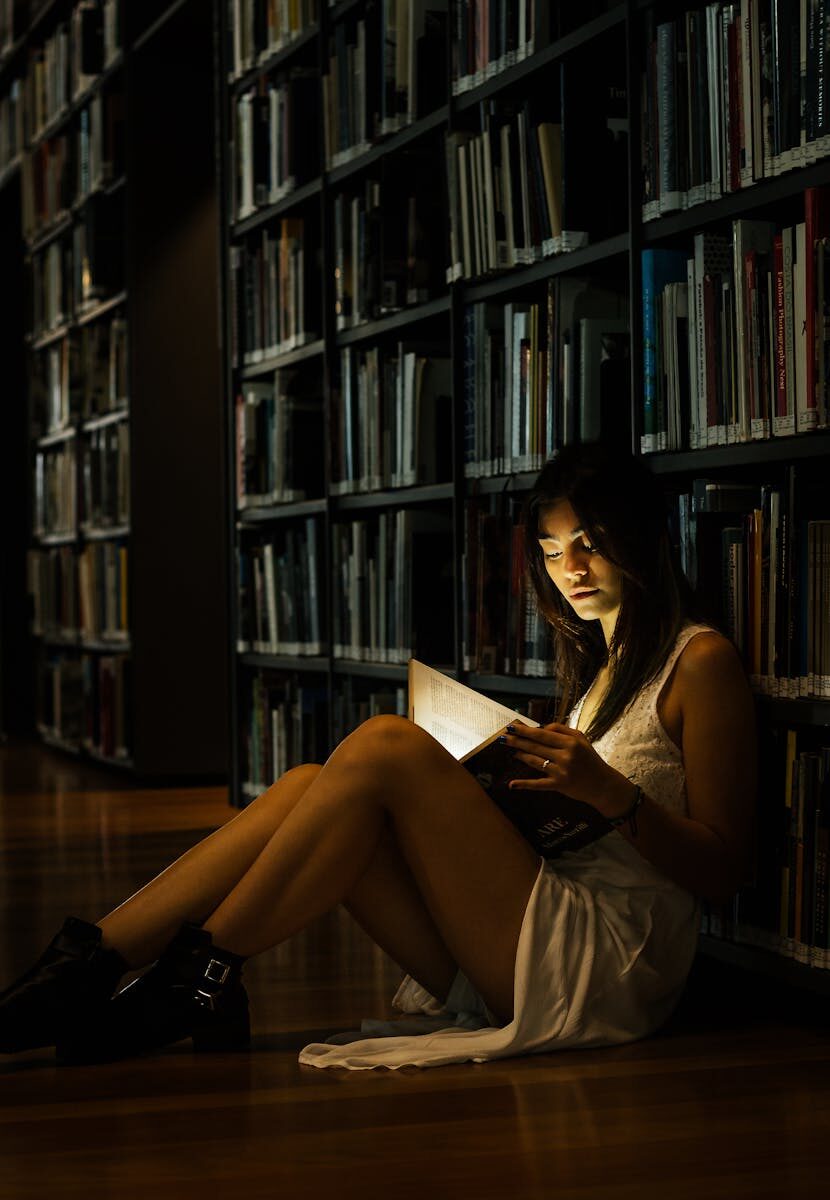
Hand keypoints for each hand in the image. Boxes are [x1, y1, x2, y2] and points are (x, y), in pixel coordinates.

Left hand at [502, 722, 632, 816]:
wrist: (603, 784)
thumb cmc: (590, 759)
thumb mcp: (581, 739)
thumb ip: (562, 729)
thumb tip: (541, 727)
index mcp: (570, 742)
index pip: (543, 734)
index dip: (525, 730)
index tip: (512, 727)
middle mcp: (565, 756)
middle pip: (535, 746)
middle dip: (517, 741)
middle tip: (503, 738)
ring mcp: (561, 771)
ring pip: (534, 761)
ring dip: (520, 756)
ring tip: (512, 752)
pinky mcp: (559, 785)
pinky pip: (538, 784)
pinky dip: (524, 784)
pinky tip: (512, 784)